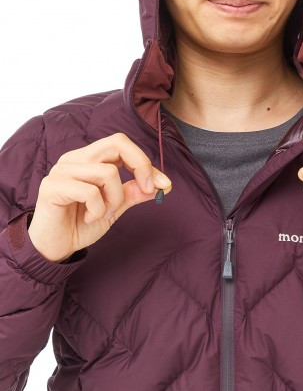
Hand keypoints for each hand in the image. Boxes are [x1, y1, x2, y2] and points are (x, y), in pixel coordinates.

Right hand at [28, 132, 171, 262]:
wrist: (56, 247)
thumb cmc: (82, 223)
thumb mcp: (115, 206)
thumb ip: (134, 192)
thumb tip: (162, 184)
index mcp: (89, 159)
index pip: (121, 143)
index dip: (145, 161)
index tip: (162, 184)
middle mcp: (75, 159)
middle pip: (117, 143)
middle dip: (141, 166)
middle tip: (146, 189)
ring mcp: (62, 171)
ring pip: (107, 172)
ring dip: (114, 199)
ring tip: (104, 212)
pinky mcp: (52, 187)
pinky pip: (90, 192)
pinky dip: (98, 209)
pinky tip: (89, 217)